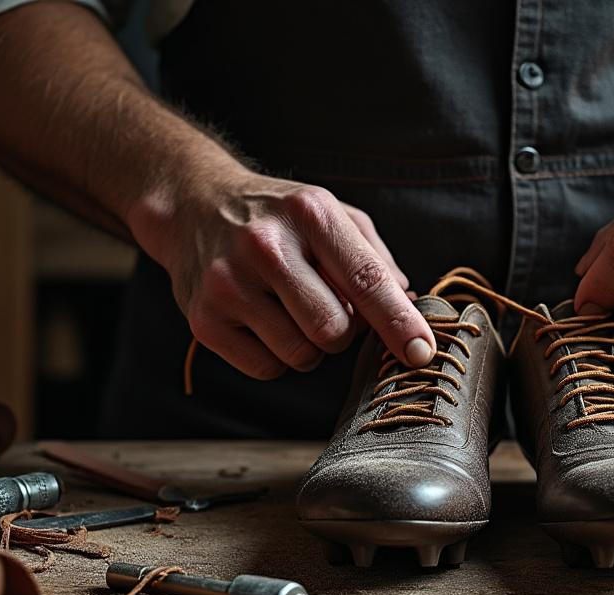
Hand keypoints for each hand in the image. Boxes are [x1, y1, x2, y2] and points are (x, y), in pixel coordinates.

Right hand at [129, 168, 434, 379]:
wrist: (192, 205)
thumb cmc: (277, 216)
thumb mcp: (331, 215)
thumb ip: (375, 259)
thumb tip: (410, 307)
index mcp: (310, 214)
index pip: (366, 280)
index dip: (399, 322)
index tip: (422, 352)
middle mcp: (266, 245)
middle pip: (334, 330)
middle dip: (343, 332)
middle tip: (325, 306)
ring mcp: (229, 283)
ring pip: (301, 355)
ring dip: (309, 346)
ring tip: (289, 310)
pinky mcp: (204, 319)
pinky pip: (266, 369)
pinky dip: (275, 357)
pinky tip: (263, 322)